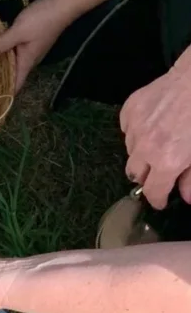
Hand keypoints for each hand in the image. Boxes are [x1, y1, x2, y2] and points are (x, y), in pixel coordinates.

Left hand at [0, 0, 75, 90]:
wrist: (62, 4)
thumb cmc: (41, 20)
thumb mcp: (18, 32)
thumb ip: (3, 42)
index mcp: (27, 61)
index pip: (17, 84)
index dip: (5, 93)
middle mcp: (29, 58)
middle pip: (12, 73)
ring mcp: (30, 48)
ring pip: (11, 60)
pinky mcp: (29, 38)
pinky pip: (13, 48)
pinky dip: (3, 49)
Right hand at [120, 63, 190, 208]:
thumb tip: (186, 196)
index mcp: (166, 161)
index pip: (152, 191)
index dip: (157, 200)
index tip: (161, 202)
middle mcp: (144, 148)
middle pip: (134, 173)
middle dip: (147, 177)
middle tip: (160, 172)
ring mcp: (134, 127)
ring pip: (130, 150)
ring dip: (142, 153)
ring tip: (158, 143)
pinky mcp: (129, 110)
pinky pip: (127, 129)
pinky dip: (137, 132)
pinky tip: (152, 125)